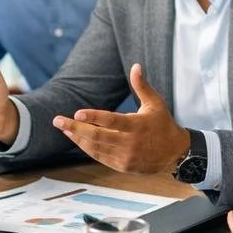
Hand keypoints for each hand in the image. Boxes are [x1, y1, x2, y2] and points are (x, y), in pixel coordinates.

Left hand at [51, 63, 189, 173]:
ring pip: (95, 148)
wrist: (175, 154)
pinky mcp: (122, 166)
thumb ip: (142, 86)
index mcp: (138, 126)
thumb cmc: (163, 124)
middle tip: (57, 120)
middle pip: (97, 136)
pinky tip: (76, 139)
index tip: (77, 113)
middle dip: (75, 128)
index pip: (111, 121)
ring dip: (77, 138)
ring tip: (63, 128)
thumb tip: (135, 66)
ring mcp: (126, 157)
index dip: (93, 117)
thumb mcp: (155, 103)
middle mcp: (130, 143)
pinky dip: (87, 148)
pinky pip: (100, 157)